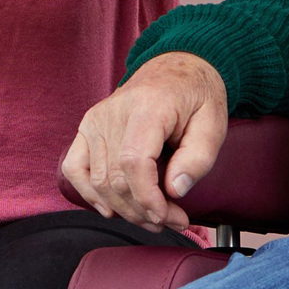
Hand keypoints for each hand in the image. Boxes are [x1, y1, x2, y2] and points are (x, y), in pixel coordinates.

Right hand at [64, 53, 229, 230]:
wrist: (176, 68)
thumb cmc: (196, 96)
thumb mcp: (213, 124)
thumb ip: (197, 159)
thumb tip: (174, 191)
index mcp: (147, 107)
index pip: (133, 161)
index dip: (148, 198)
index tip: (169, 217)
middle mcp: (113, 112)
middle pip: (115, 177)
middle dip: (143, 210)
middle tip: (173, 220)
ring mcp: (95, 119)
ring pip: (97, 180)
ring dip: (123, 209)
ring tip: (150, 218)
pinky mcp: (87, 127)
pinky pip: (74, 168)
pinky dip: (88, 193)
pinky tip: (110, 209)